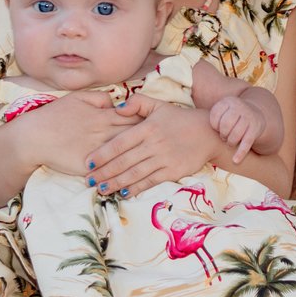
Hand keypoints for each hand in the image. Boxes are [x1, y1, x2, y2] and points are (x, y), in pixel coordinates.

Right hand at [0, 89, 145, 180]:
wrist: (34, 137)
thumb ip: (99, 97)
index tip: (159, 124)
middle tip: (164, 143)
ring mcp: (97, 151)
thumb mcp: (77, 98)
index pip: (132, 117)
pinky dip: (120, 175)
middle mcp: (103, 133)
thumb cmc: (55, 115)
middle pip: (133, 136)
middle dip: (149, 140)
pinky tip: (133, 180)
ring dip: (139, 159)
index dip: (147, 121)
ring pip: (124, 155)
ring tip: (154, 162)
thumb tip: (116, 101)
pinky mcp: (88, 168)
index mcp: (102, 116)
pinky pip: (108, 172)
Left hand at [87, 100, 221, 200]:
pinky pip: (150, 181)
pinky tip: (124, 193)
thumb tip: (116, 108)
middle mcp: (154, 144)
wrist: (207, 133)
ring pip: (135, 174)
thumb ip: (137, 103)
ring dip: (116, 183)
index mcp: (147, 128)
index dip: (102, 154)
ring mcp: (163, 159)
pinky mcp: (173, 171)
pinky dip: (136, 188)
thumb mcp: (158, 105)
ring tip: (101, 189)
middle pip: (124, 161)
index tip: (88, 162)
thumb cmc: (179, 119)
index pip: (120, 143)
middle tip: (89, 180)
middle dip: (104, 172)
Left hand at [207, 95, 260, 162]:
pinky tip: (235, 160)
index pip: (215, 116)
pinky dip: (240, 153)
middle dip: (223, 135)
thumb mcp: (223, 111)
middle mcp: (239, 107)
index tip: (217, 129)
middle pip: (226, 125)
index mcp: (227, 102)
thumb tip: (193, 132)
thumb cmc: (231, 116)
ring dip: (230, 143)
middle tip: (223, 138)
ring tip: (230, 143)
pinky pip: (246, 143)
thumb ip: (212, 118)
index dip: (214, 126)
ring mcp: (248, 118)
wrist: (254, 114)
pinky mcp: (255, 129)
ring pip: (235, 135)